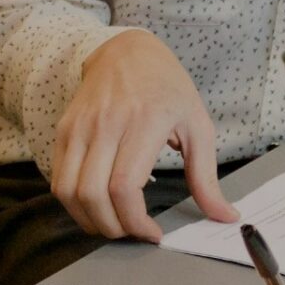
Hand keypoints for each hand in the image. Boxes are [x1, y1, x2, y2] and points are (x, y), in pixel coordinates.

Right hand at [52, 29, 238, 241]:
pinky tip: (97, 206)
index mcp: (144, 122)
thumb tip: (225, 216)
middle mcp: (106, 124)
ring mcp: (79, 127)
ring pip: (68, 192)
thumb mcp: (198, 126)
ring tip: (114, 224)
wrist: (127, 51)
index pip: (124, 186)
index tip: (152, 233)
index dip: (135, 222)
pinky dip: (74, 203)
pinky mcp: (64, 130)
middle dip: (113, 228)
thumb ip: (207, 177)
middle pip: (93, 195)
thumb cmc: (167, 88)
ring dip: (89, 220)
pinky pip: (58, 179)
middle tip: (133, 233)